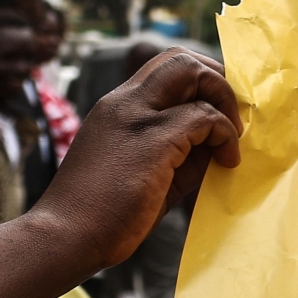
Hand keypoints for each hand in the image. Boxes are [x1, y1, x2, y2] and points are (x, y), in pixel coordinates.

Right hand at [34, 49, 240, 271]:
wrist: (64, 238)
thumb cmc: (102, 216)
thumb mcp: (145, 173)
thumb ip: (179, 152)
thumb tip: (220, 142)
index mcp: (117, 108)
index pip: (164, 68)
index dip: (201, 81)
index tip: (219, 110)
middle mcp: (124, 102)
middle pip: (180, 58)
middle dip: (217, 79)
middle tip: (233, 116)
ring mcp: (136, 117)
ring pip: (192, 72)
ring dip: (224, 102)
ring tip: (232, 139)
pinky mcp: (152, 140)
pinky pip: (203, 116)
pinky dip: (224, 134)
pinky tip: (227, 161)